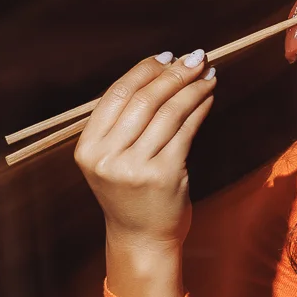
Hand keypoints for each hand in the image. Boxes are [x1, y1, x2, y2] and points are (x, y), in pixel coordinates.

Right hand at [74, 51, 215, 296]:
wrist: (142, 239)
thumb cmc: (131, 194)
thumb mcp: (113, 159)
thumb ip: (125, 122)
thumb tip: (162, 69)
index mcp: (88, 148)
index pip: (118, 95)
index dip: (144, 70)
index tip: (167, 56)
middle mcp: (107, 158)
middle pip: (144, 99)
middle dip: (173, 73)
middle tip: (196, 58)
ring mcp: (134, 168)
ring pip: (168, 112)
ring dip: (191, 87)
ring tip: (208, 74)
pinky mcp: (164, 175)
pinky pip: (185, 130)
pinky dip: (199, 109)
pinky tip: (208, 97)